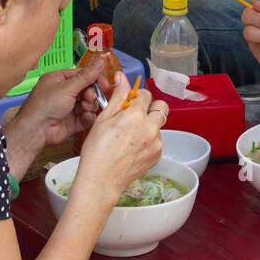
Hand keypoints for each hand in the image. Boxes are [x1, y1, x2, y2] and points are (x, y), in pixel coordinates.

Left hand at [10, 57, 108, 151]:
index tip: (103, 83)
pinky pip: (87, 117)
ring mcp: (68, 108)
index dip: (94, 79)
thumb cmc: (42, 107)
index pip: (82, 75)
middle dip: (91, 94)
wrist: (36, 131)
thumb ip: (86, 76)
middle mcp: (63, 93)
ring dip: (89, 106)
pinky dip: (88, 117)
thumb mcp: (67, 87)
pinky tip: (84, 117)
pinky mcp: (72, 122)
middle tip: (88, 97)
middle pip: (87, 90)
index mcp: (59, 80)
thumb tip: (99, 61)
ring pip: (89, 104)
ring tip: (84, 108)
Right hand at [76, 72, 165, 196]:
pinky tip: (132, 148)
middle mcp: (150, 128)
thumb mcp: (103, 119)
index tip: (130, 102)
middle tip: (137, 115)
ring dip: (149, 126)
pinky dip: (149, 141)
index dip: (137, 97)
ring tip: (129, 137)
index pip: (146, 94)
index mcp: (136, 115)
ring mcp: (156, 143)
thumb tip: (122, 78)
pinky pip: (157, 141)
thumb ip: (117, 97)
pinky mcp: (157, 156)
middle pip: (162, 107)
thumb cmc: (97, 151)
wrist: (101, 180)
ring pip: (159, 125)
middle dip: (151, 107)